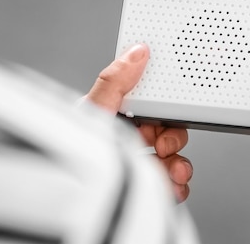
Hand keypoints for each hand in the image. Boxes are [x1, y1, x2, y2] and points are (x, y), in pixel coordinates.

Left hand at [86, 44, 192, 201]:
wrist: (69, 197)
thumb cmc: (71, 156)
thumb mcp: (93, 112)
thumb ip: (114, 81)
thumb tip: (136, 52)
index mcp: (117, 118)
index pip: (151, 106)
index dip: (163, 110)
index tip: (164, 117)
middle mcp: (127, 142)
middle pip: (167, 133)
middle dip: (174, 141)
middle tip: (163, 148)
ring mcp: (136, 166)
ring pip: (173, 160)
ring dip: (180, 166)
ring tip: (173, 174)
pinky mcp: (144, 189)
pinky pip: (172, 186)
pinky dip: (178, 187)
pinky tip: (172, 189)